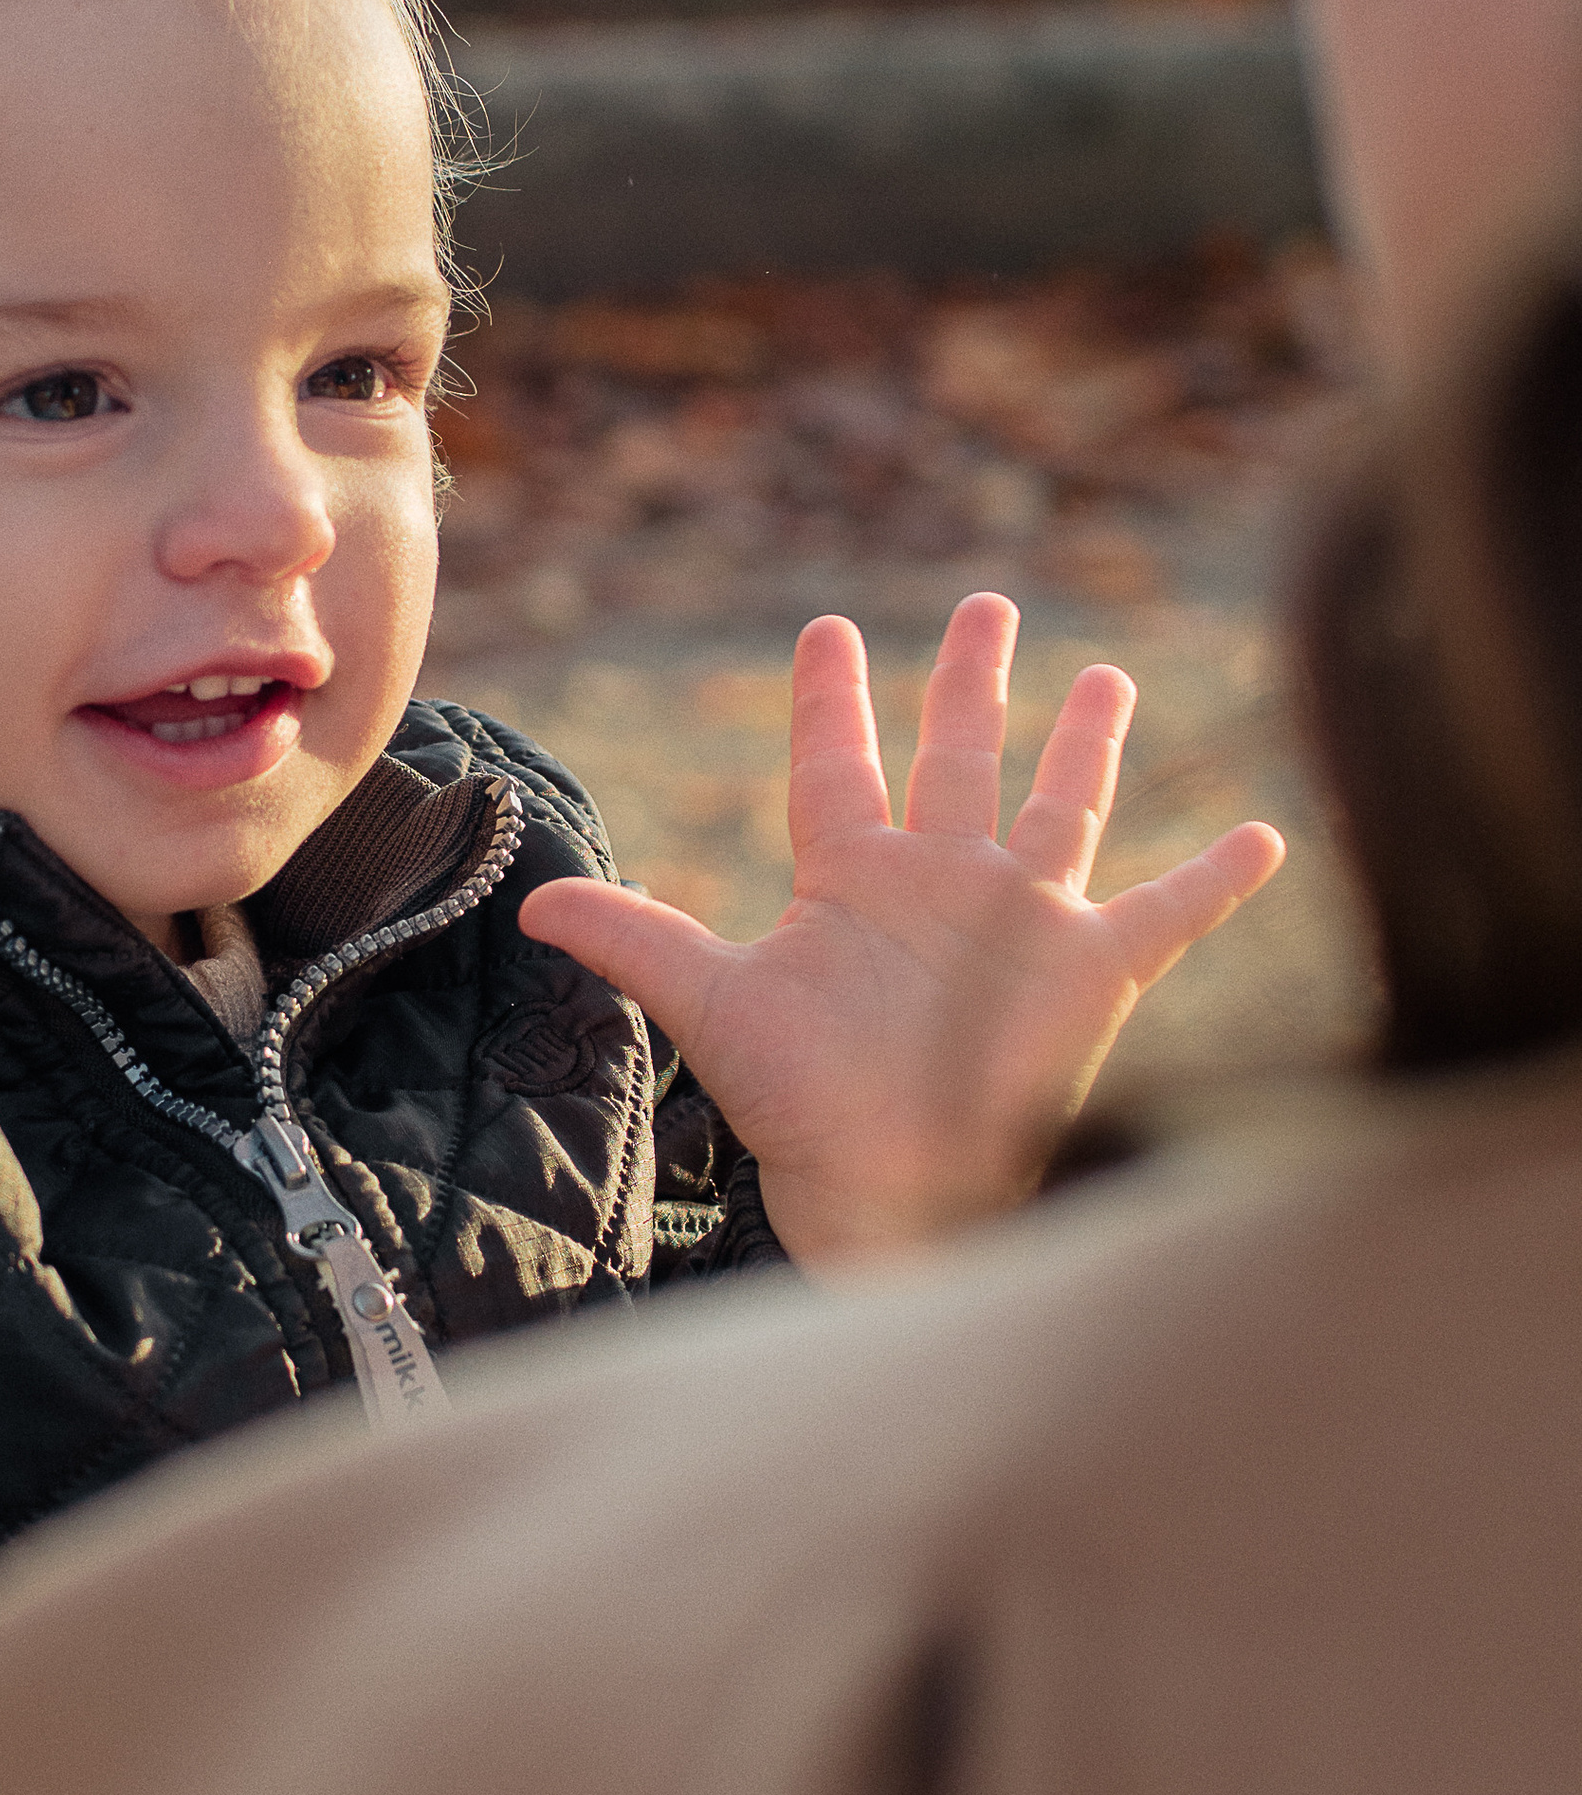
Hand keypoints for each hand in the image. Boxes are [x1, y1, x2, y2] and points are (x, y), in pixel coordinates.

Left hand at [519, 593, 1284, 1264]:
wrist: (890, 1189)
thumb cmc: (804, 1106)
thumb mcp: (713, 1004)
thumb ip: (636, 939)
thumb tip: (529, 904)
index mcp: (852, 877)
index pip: (837, 763)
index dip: (830, 698)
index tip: (827, 630)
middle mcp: (941, 882)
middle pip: (958, 755)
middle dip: (970, 681)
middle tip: (986, 605)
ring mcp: (1020, 920)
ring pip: (1061, 804)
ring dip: (1085, 742)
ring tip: (1108, 674)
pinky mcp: (1090, 968)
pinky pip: (1165, 910)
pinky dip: (1215, 878)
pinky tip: (1265, 836)